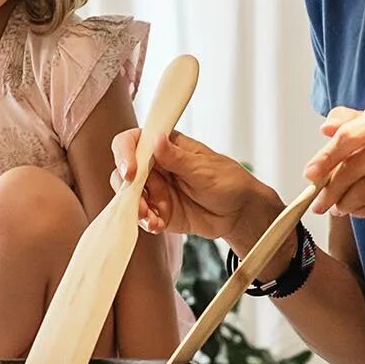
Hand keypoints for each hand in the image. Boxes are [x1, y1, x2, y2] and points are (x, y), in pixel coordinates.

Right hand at [111, 128, 276, 241]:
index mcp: (166, 147)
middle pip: (124, 171)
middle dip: (126, 187)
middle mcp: (156, 167)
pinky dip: (146, 222)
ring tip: (149, 217)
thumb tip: (157, 138)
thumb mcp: (204, 168)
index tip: (131, 170)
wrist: (239, 212)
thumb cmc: (228, 181)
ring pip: (129, 196)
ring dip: (134, 207)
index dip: (125, 153)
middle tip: (138, 201)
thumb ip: (178, 158)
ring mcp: (156, 190)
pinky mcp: (159, 211)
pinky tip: (157, 225)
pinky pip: (143, 216)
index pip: (134, 141)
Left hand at [304, 103, 364, 225]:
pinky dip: (364, 210)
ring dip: (347, 201)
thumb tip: (325, 128)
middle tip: (319, 202)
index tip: (310, 174)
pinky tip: (358, 210)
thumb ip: (349, 126)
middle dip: (332, 186)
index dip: (326, 156)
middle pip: (356, 163)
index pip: (349, 134)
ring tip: (339, 208)